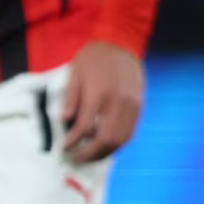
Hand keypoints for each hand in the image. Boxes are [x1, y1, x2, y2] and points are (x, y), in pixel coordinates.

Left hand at [61, 40, 143, 163]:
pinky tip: (105, 147)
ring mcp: (132, 105)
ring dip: (105, 153)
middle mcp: (118, 102)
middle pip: (105, 139)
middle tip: (76, 159)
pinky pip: (130, 132)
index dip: (73, 142)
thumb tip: (65, 122)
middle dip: (89, 154)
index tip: (64, 148)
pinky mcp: (139, 107)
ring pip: (121, 140)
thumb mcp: (75, 74)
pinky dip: (117, 144)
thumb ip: (71, 99)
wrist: (122, 44)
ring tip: (89, 157)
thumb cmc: (93, 58)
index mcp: (98, 93)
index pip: (84, 127)